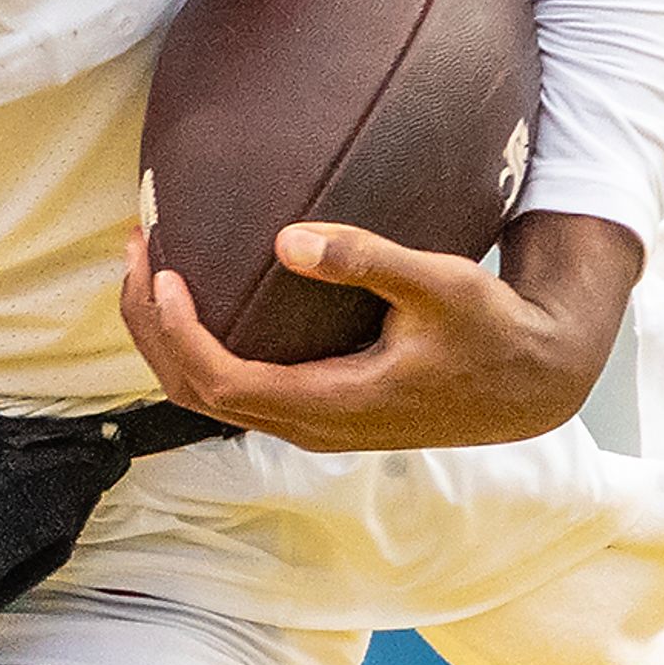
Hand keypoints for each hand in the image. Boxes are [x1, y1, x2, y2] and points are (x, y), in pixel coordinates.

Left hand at [117, 210, 641, 454]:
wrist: (528, 383)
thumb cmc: (489, 329)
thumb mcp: (439, 282)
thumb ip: (366, 259)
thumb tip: (286, 240)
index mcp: (335, 404)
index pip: (225, 383)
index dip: (180, 334)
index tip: (163, 273)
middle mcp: (312, 424)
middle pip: (198, 392)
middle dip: (152, 326)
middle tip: (135, 249)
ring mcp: (311, 422)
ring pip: (209, 394)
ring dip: (166, 335)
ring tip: (145, 263)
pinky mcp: (316, 408)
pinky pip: (233, 386)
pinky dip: (197, 343)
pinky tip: (193, 293)